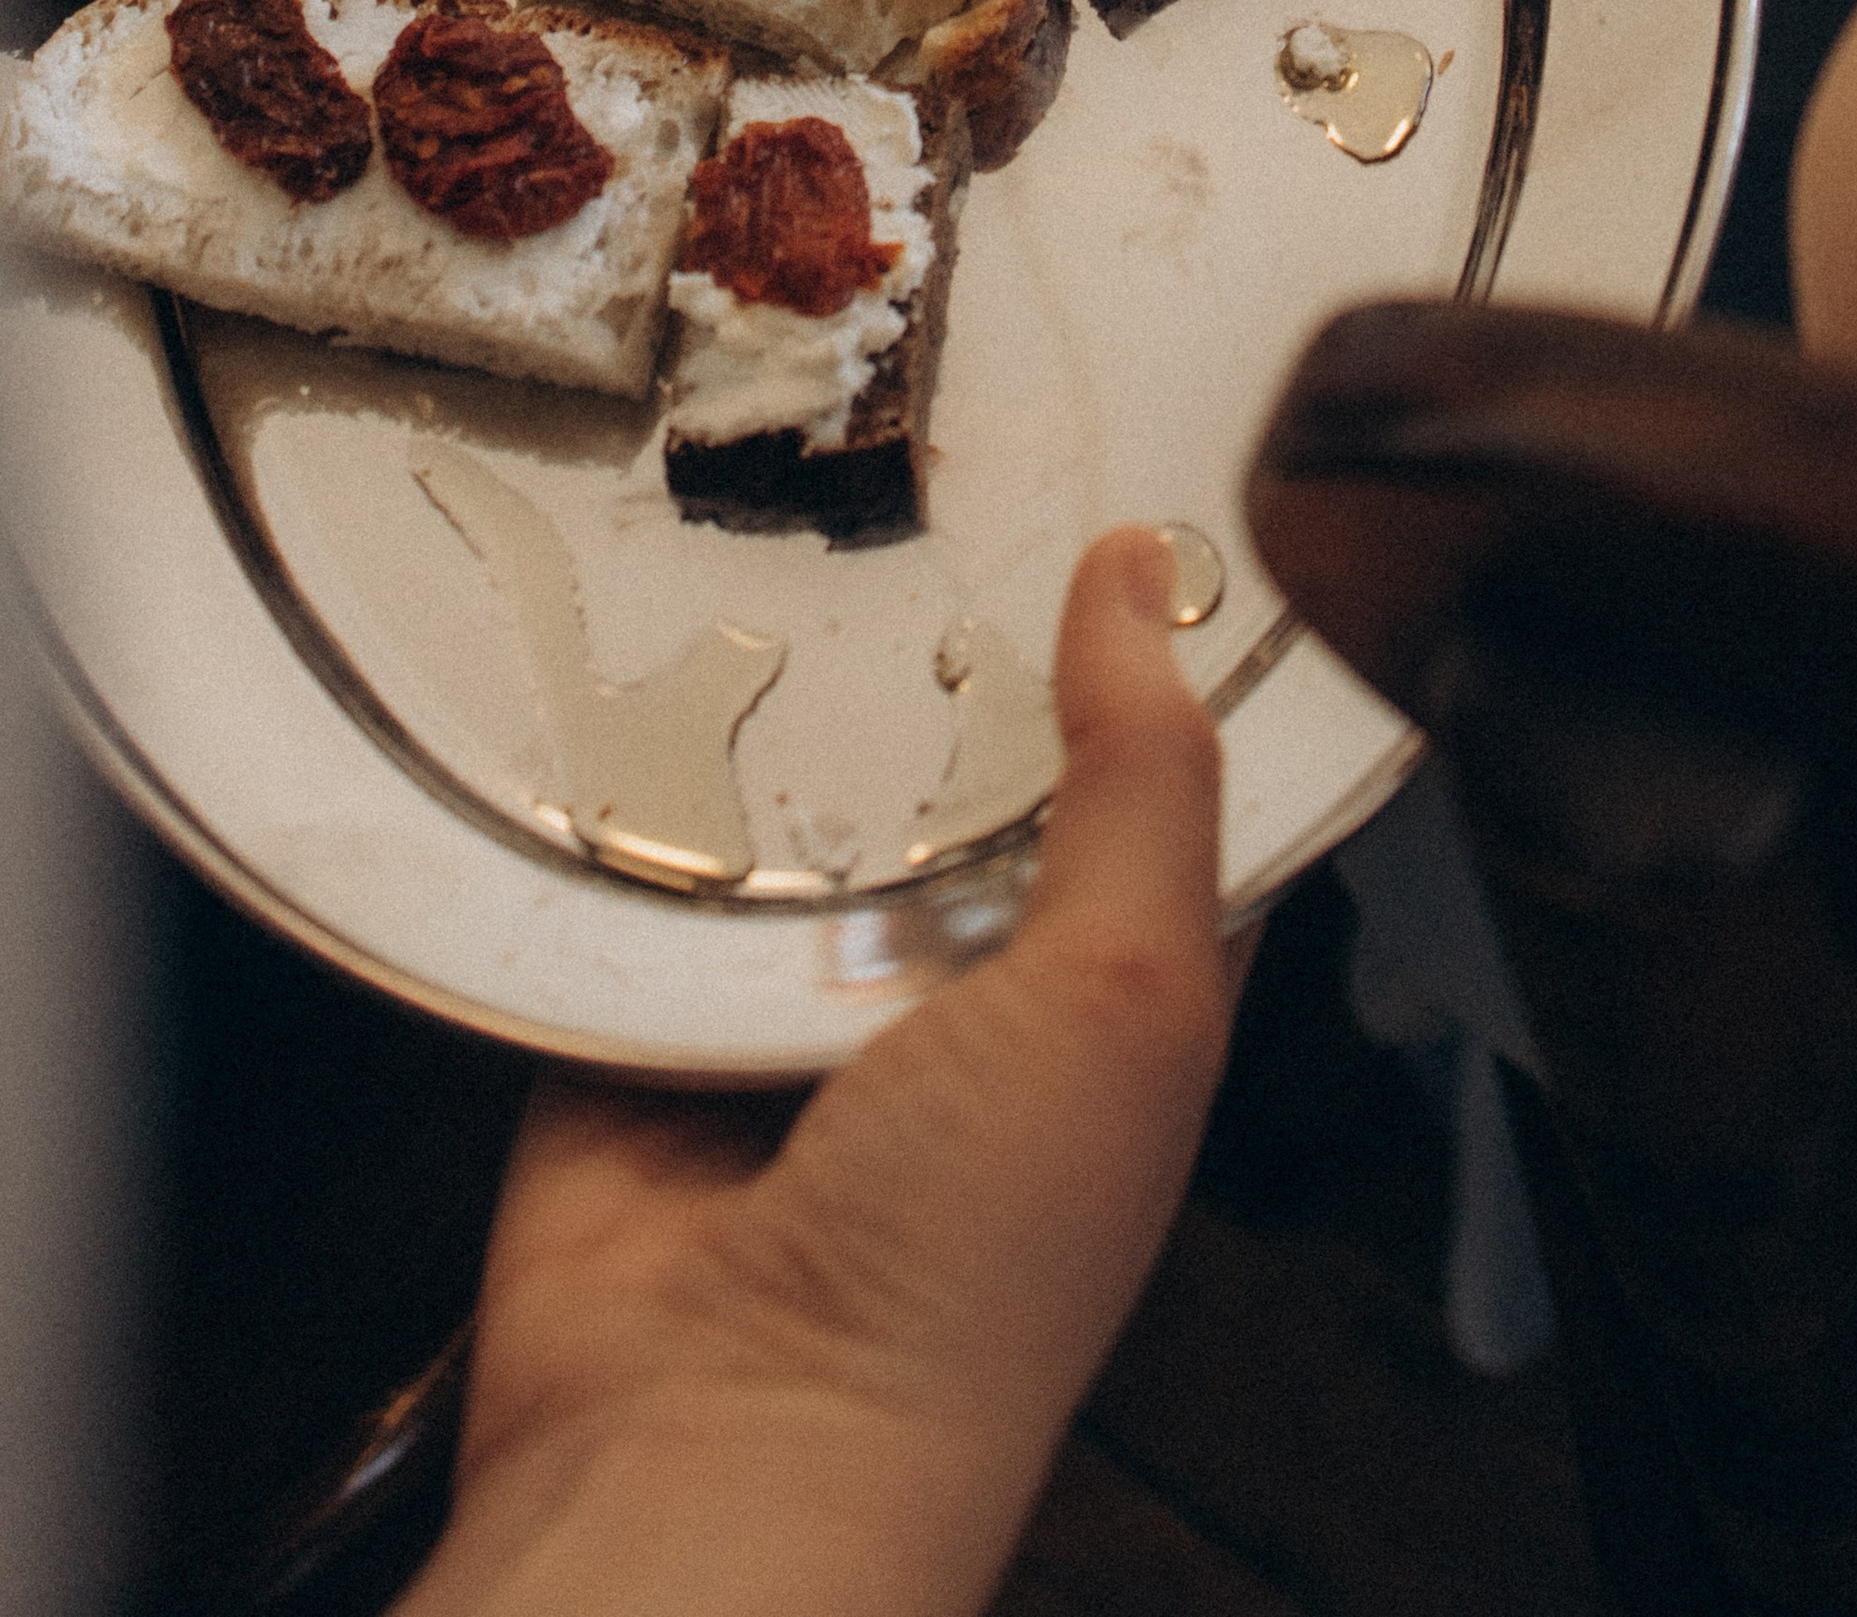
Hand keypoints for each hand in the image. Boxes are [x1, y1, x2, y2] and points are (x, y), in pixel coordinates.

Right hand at [396, 530, 1231, 1616]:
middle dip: (939, 649)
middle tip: (918, 471)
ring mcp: (797, 1003)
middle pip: (961, 764)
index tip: (1129, 480)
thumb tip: (1150, 576)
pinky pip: (639, 863)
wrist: (711, 1449)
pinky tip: (637, 671)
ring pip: (799, 793)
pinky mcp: (643, 1013)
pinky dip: (633, 795)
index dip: (1157, 646)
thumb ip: (1143, 779)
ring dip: (781, 712)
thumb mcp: (1128, 996)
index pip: (1158, 780)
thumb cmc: (969, 1279)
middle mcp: (964, 991)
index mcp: (1114, 994)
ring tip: (774, 530)